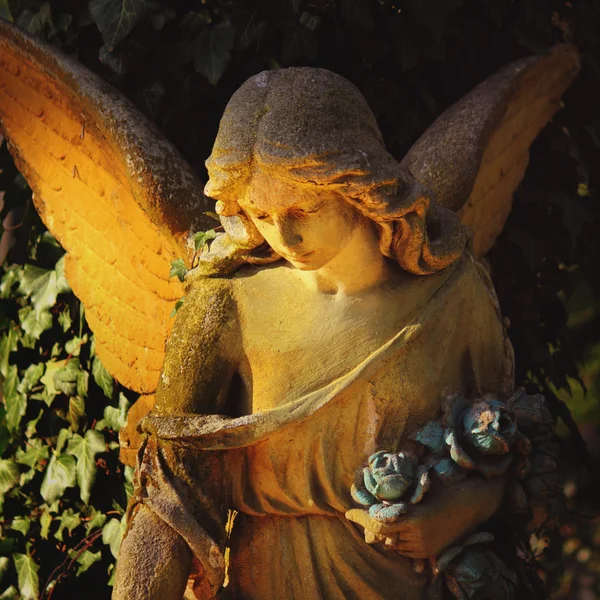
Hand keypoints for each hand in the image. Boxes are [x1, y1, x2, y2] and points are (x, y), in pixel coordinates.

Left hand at [345, 476, 505, 558]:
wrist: (472, 503)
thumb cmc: (444, 488)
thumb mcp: (418, 490)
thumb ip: (398, 500)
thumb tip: (374, 501)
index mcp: (414, 519)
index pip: (379, 523)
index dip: (363, 518)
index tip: (348, 513)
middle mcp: (418, 537)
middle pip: (384, 536)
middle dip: (373, 525)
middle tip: (358, 515)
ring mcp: (424, 547)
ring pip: (394, 544)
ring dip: (387, 533)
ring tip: (382, 519)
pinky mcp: (430, 552)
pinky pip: (406, 549)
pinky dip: (399, 540)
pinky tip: (398, 528)